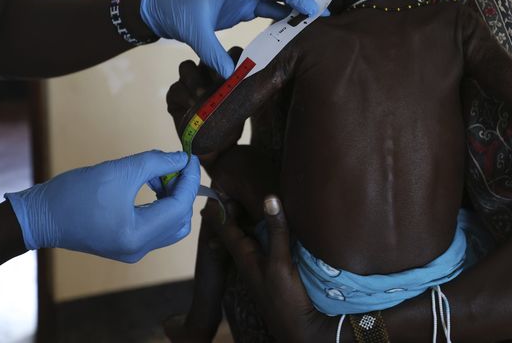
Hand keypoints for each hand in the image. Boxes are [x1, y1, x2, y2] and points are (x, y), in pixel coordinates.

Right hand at [5, 151, 199, 262]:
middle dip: (183, 190)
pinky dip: (159, 205)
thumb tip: (182, 159)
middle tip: (176, 165)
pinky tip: (149, 184)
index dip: (189, 179)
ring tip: (157, 174)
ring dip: (172, 197)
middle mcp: (138, 249)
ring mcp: (132, 250)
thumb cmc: (74, 194)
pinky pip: (155, 226)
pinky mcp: (126, 244)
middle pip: (180, 220)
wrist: (39, 216)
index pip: (179, 207)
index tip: (190, 157)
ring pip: (170, 224)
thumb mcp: (119, 171)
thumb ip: (156, 163)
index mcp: (137, 236)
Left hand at [141, 0, 316, 77]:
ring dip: (296, 1)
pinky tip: (297, 24)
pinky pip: (270, 2)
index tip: (312, 6)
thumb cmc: (175, 11)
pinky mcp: (243, 0)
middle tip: (323, 9)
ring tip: (317, 17)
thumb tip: (231, 74)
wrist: (160, 6)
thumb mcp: (192, 33)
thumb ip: (212, 52)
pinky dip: (285, 11)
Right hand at [166, 49, 243, 165]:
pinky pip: (175, 89)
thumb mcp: (246, 104)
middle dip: (213, 65)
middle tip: (222, 80)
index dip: (234, 58)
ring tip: (204, 96)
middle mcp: (205, 72)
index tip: (241, 71)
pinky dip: (185, 97)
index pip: (229, 53)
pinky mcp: (175, 97)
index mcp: (223, 70)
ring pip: (187, 67)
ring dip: (196, 80)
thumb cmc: (233, 122)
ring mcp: (188, 83)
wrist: (218, 148)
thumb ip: (252, 88)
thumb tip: (273, 76)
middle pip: (205, 56)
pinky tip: (194, 107)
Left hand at [203, 195, 332, 342]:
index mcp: (244, 255)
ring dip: (246, 216)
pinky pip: (259, 240)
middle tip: (228, 184)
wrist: (298, 328)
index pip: (224, 225)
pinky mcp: (271, 265)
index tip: (213, 186)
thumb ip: (276, 231)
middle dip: (231, 207)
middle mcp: (248, 256)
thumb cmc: (285, 297)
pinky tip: (266, 219)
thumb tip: (269, 198)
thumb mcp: (280, 263)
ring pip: (247, 233)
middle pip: (234, 227)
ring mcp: (259, 261)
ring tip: (244, 195)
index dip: (219, 207)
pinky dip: (259, 227)